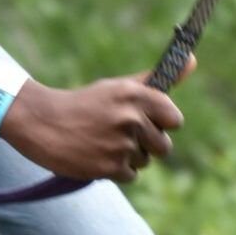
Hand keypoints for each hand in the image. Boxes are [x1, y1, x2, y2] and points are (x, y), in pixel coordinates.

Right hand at [1, 75, 183, 182]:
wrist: (42, 122)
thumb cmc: (85, 103)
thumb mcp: (119, 87)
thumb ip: (157, 79)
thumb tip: (193, 58)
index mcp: (136, 95)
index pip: (174, 119)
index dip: (161, 123)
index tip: (145, 121)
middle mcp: (131, 118)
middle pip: (163, 146)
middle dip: (146, 144)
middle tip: (119, 134)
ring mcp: (121, 144)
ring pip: (145, 161)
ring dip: (128, 157)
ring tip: (103, 143)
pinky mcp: (110, 167)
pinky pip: (130, 175)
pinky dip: (115, 170)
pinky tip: (97, 155)